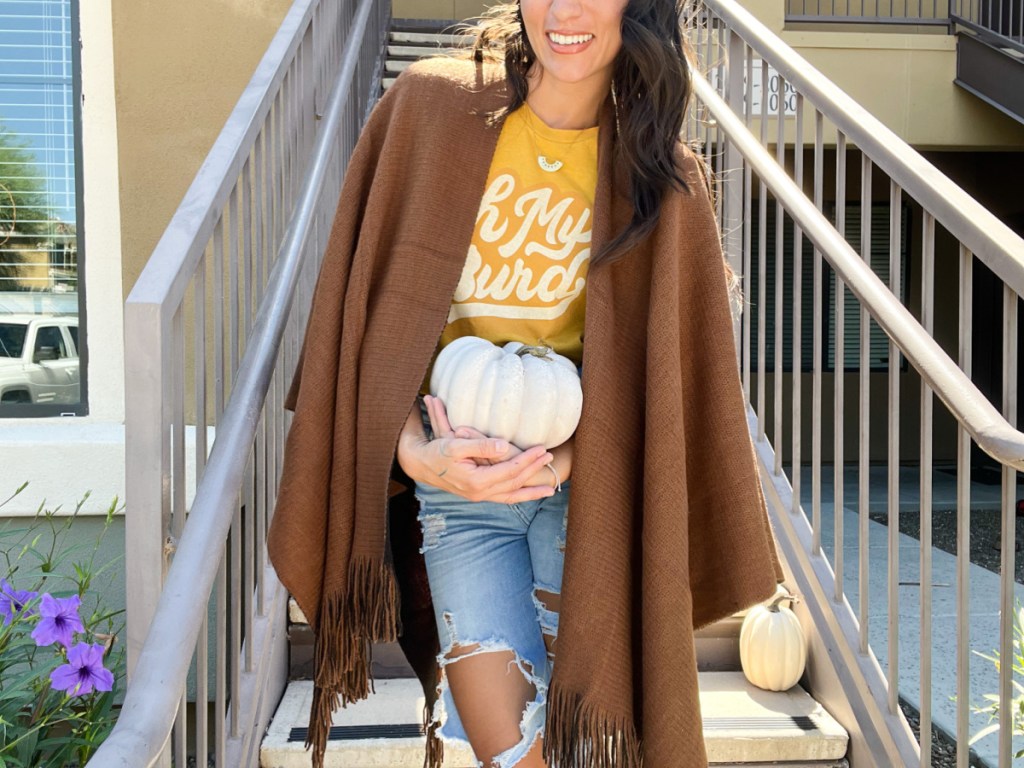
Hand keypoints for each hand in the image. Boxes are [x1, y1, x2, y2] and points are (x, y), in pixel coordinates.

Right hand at [445, 406, 574, 490]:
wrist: (421, 464)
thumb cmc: (437, 451)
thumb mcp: (456, 444)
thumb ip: (481, 445)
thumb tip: (505, 446)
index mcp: (476, 480)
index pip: (509, 470)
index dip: (528, 460)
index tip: (542, 448)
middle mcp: (480, 493)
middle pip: (514, 483)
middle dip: (534, 470)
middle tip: (550, 457)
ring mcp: (479, 496)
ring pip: (511, 496)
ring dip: (531, 492)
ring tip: (550, 489)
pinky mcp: (478, 495)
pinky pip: (504, 498)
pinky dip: (519, 496)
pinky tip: (529, 494)